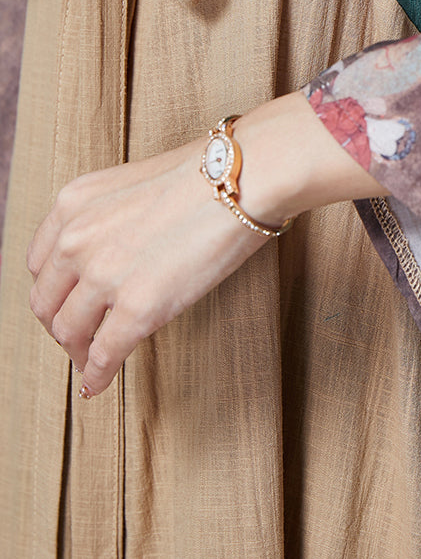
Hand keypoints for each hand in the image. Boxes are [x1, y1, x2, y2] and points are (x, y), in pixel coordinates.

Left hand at [25, 92, 384, 398]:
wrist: (243, 177)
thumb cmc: (203, 175)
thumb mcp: (131, 185)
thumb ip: (107, 218)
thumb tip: (109, 255)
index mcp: (73, 204)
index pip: (40, 265)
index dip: (54, 291)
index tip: (67, 302)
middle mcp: (77, 239)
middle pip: (47, 302)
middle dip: (61, 325)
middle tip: (79, 336)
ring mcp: (104, 275)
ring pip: (69, 332)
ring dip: (78, 351)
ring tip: (92, 359)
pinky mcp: (137, 308)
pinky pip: (103, 355)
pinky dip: (97, 375)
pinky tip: (99, 383)